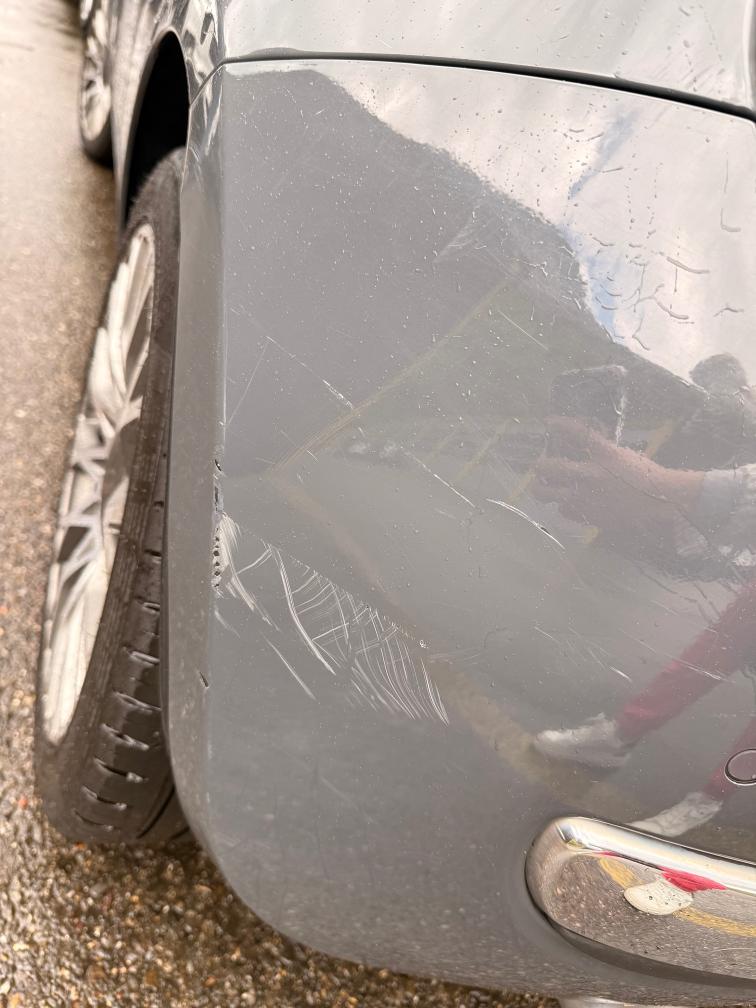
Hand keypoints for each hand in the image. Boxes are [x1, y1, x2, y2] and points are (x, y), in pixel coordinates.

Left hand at [533, 417, 702, 540]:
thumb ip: (599, 452)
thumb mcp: (621, 454)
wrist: (660, 501)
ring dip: (541, 488)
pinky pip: (564, 510)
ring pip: (547, 494)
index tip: (548, 421)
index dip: (559, 424)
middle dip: (539, 465)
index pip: (576, 433)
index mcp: (603, 455)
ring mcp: (585, 497)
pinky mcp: (588, 515)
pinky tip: (569, 502)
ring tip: (543, 487)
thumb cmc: (645, 475)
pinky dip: (564, 506)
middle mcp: (589, 475)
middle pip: (548, 468)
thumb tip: (579, 447)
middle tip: (539, 465)